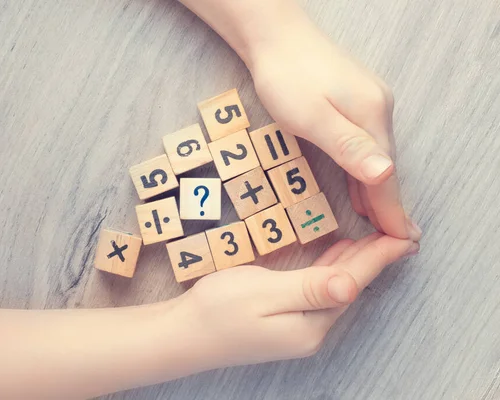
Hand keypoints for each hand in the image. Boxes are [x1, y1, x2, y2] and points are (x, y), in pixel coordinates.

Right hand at [173, 233, 417, 368]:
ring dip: (355, 261)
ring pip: (335, 286)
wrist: (182, 334)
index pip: (354, 282)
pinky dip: (331, 268)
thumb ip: (310, 288)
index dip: (379, 257)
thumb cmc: (217, 310)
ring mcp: (296, 326)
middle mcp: (310, 328)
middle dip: (374, 258)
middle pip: (349, 285)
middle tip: (398, 231)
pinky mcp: (283, 319)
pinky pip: (318, 289)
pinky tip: (337, 256)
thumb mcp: (264, 293)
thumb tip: (353, 284)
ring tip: (377, 240)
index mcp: (311, 323)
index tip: (406, 236)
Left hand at [247, 21, 420, 241]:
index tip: (403, 242)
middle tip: (396, 241)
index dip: (392, 211)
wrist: (276, 37)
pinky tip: (360, 186)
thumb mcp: (312, 117)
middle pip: (385, 168)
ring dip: (376, 191)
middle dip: (388, 206)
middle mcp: (378, 111)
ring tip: (379, 224)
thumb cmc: (286, 78)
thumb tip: (386, 175)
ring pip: (375, 158)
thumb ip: (348, 147)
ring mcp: (368, 104)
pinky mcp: (354, 101)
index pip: (386, 176)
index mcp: (372, 118)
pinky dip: (363, 171)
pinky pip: (365, 146)